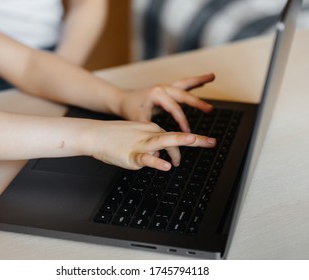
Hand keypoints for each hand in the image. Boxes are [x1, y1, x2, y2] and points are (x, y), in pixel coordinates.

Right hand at [85, 120, 215, 170]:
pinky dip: (156, 161)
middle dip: (195, 139)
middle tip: (212, 142)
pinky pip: (146, 158)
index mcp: (151, 129)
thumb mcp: (137, 137)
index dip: (189, 142)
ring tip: (193, 140)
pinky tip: (165, 165)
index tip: (206, 141)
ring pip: (162, 141)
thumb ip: (152, 146)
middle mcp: (149, 134)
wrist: (96, 135)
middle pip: (175, 135)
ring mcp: (141, 144)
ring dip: (179, 141)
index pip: (173, 136)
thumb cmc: (115, 137)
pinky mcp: (132, 154)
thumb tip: (163, 156)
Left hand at [117, 73, 214, 131]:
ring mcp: (165, 86)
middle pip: (183, 94)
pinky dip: (193, 83)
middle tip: (209, 109)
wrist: (123, 100)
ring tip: (212, 76)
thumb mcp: (139, 121)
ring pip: (184, 83)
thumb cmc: (130, 110)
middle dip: (196, 102)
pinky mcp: (166, 89)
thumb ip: (150, 131)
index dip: (181, 120)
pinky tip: (204, 82)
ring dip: (198, 80)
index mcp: (156, 94)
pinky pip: (182, 85)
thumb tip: (158, 148)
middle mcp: (162, 87)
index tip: (187, 132)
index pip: (173, 108)